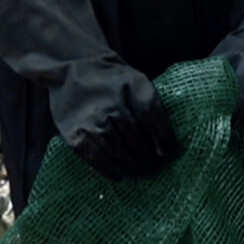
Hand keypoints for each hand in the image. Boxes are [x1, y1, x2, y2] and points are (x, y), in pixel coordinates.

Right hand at [44, 59, 181, 180]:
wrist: (74, 69)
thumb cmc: (113, 81)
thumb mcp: (137, 83)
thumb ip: (151, 109)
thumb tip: (163, 149)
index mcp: (132, 87)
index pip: (153, 118)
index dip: (164, 139)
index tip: (169, 153)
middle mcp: (111, 104)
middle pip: (136, 139)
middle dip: (147, 157)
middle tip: (152, 166)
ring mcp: (92, 120)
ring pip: (118, 152)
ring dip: (131, 165)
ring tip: (138, 170)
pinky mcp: (74, 133)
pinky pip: (96, 157)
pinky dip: (109, 169)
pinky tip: (118, 174)